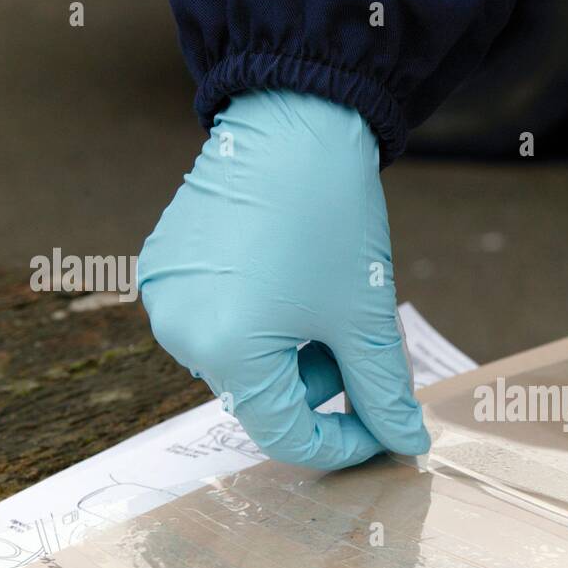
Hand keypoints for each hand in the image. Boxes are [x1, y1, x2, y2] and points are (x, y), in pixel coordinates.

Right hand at [137, 90, 428, 468]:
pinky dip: (256, 316)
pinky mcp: (161, 269)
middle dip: (319, 380)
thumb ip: (384, 392)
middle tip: (354, 335)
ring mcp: (163, 299)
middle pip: (264, 396)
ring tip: (319, 295)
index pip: (287, 435)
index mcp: (226, 351)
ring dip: (289, 349)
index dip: (343, 442)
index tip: (383, 429)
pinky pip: (215, 320)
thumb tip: (406, 443)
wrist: (293, 124)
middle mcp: (179, 332)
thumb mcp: (364, 318)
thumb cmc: (331, 219)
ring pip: (241, 360)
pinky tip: (283, 271)